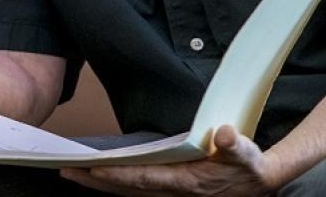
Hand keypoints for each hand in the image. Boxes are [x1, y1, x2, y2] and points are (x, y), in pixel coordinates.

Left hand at [59, 126, 279, 195]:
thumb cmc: (250, 165)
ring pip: (127, 189)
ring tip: (73, 171)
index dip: (117, 173)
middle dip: (95, 180)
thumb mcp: (248, 154)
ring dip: (100, 182)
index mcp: (186, 182)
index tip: (91, 166)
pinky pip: (135, 187)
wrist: (261, 181)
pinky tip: (100, 173)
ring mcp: (170, 192)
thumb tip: (224, 134)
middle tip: (64, 170)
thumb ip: (236, 145)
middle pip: (126, 188)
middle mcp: (173, 191)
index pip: (143, 178)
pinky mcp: (170, 188)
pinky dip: (115, 181)